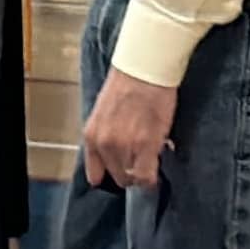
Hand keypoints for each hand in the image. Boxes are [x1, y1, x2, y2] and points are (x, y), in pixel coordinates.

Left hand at [80, 68, 178, 192]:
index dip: (111, 175)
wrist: (143, 69)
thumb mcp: (104, 114)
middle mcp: (104, 144)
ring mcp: (124, 146)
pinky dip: (152, 177)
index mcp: (91, 136)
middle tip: (142, 163)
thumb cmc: (126, 86)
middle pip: (118, 178)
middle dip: (130, 174)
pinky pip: (147, 176)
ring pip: (133, 179)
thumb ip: (107, 137)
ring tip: (151, 162)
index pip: (95, 174)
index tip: (122, 173)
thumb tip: (119, 156)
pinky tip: (157, 168)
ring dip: (143, 174)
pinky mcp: (145, 145)